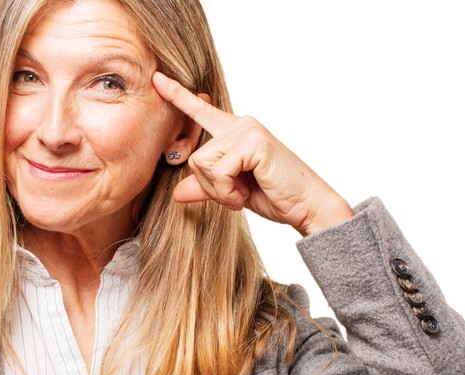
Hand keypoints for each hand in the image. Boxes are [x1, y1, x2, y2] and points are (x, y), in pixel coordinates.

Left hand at [152, 72, 353, 235]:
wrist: (308, 206)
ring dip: (220, 190)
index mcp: (235, 132)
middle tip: (236, 195)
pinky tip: (246, 195)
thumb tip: (177, 194)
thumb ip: (206, 188)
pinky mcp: (253, 143)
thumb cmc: (275, 195)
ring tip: (243, 194)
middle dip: (211, 186)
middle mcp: (240, 125)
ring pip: (203, 163)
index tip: (157, 79)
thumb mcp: (232, 192)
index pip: (201, 112)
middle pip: (195, 156)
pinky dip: (228, 192)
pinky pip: (219, 171)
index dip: (178, 96)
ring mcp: (247, 131)